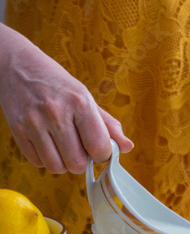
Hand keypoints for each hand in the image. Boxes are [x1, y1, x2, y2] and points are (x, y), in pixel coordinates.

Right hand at [0, 24, 132, 173]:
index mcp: (79, 102)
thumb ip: (107, 124)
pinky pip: (37, 163)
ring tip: (63, 148)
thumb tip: (127, 147)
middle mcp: (56, 112)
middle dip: (82, 162)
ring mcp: (34, 123)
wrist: (17, 66)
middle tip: (79, 149)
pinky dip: (45, 159)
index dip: (102, 155)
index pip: (99, 147)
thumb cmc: (56, 83)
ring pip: (56, 167)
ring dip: (63, 164)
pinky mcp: (18, 131)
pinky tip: (47, 144)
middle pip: (77, 163)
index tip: (99, 150)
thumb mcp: (85, 97)